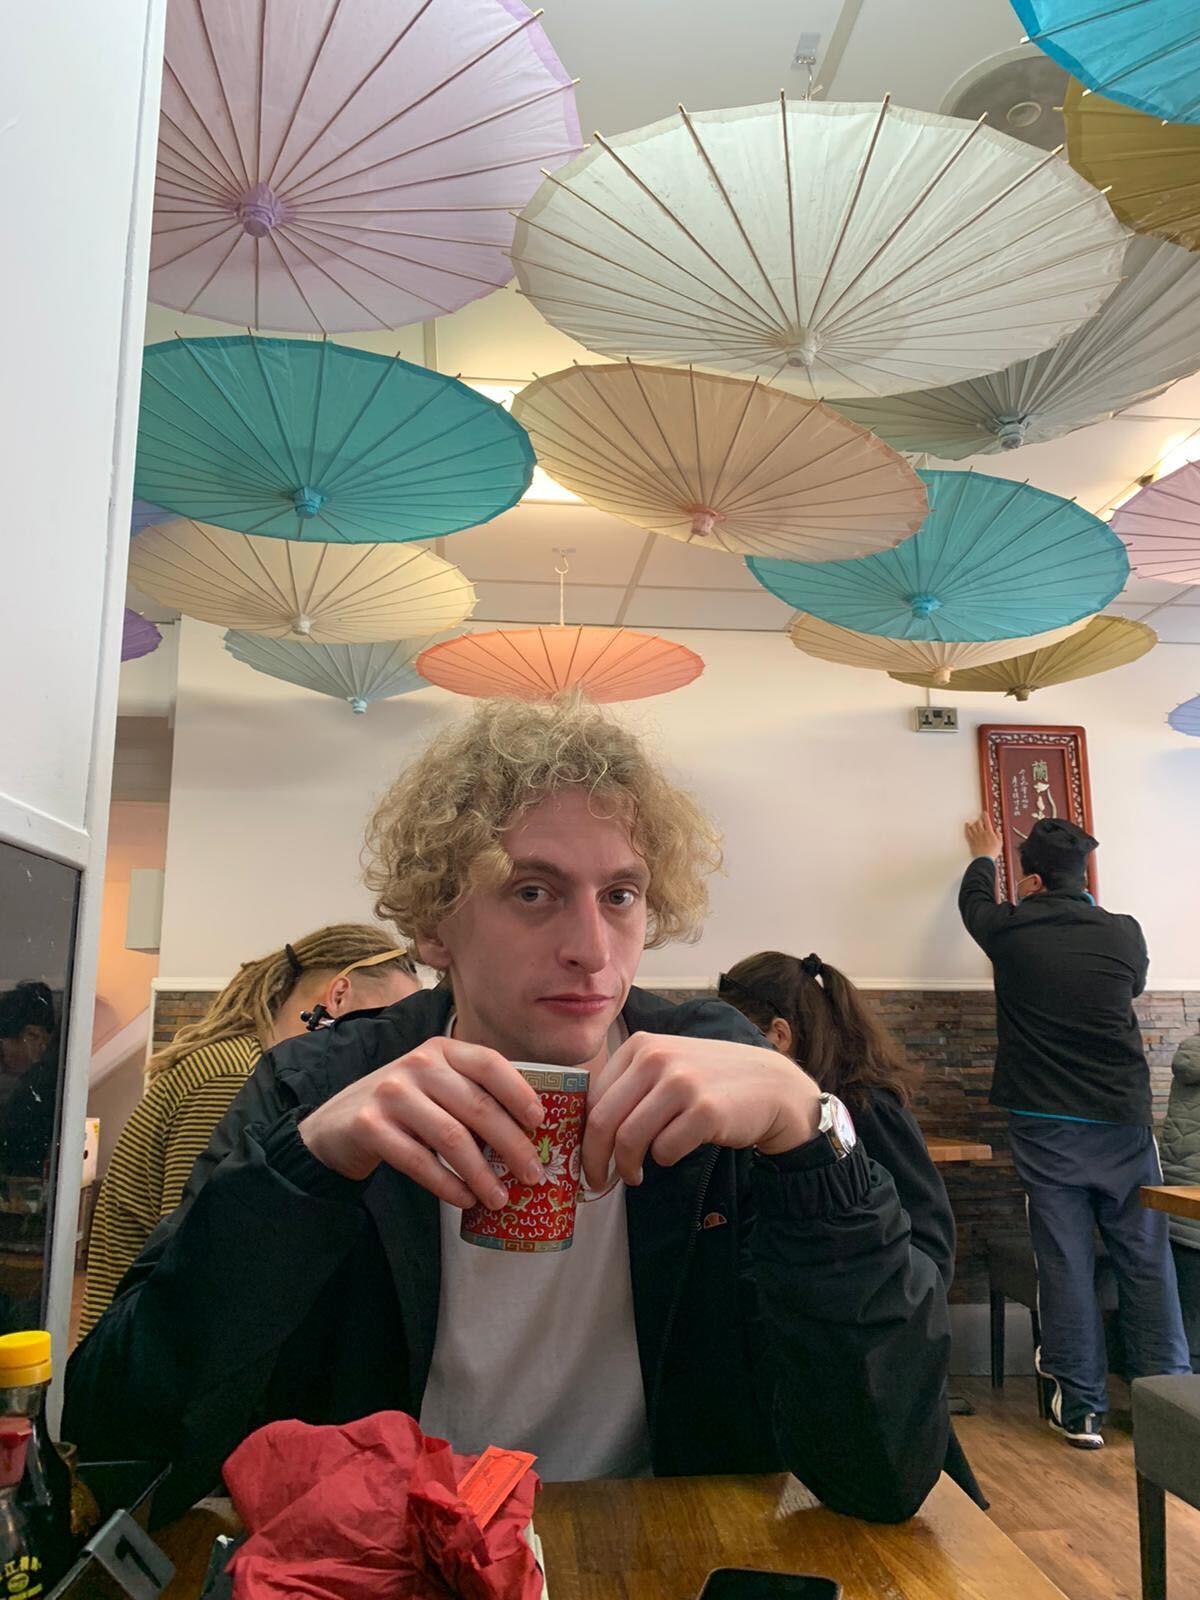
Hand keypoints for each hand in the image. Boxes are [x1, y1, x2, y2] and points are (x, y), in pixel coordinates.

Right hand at [298, 1037, 546, 1208]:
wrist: (337, 1124)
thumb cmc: (405, 1108)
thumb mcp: (437, 1088)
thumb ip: (473, 1097)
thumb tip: (530, 1136)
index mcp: (442, 1051)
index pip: (489, 1063)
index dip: (519, 1091)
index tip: (540, 1122)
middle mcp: (418, 1065)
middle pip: (477, 1105)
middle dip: (511, 1144)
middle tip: (533, 1174)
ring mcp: (391, 1093)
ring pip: (451, 1137)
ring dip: (482, 1173)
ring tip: (500, 1198)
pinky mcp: (370, 1125)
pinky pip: (419, 1161)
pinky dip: (448, 1185)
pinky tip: (465, 1199)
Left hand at [581, 1032, 822, 1190]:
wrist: (772, 1087)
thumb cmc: (711, 1082)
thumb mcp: (667, 1066)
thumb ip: (630, 1087)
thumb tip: (585, 1129)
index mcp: (640, 1045)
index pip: (592, 1098)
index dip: (581, 1134)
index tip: (584, 1156)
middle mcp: (657, 1058)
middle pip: (602, 1121)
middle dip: (593, 1159)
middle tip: (596, 1179)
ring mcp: (682, 1083)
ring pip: (629, 1139)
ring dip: (627, 1167)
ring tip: (635, 1176)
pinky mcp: (705, 1110)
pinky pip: (665, 1150)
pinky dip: (664, 1160)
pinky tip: (673, 1154)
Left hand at [965, 815, 1002, 860]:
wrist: (985, 858)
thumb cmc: (992, 852)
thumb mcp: (1000, 843)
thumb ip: (999, 835)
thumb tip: (997, 831)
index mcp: (989, 833)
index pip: (987, 821)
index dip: (985, 816)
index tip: (984, 813)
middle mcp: (982, 833)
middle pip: (979, 823)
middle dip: (979, 820)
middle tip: (980, 819)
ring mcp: (976, 837)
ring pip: (973, 826)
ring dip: (973, 823)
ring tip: (974, 822)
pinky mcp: (971, 841)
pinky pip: (968, 832)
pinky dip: (966, 827)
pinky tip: (966, 825)